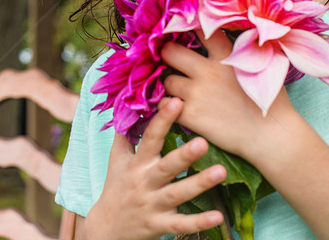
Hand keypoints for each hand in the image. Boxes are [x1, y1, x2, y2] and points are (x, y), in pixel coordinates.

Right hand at [84, 97, 226, 239]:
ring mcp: (153, 204)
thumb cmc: (116, 188)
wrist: (106, 228)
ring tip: (221, 172)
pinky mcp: (160, 225)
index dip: (162, 120)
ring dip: (199, 183)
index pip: (150, 138)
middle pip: (166, 167)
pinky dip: (199, 222)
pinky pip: (181, 224)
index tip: (177, 102)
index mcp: (137, 163)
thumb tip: (130, 105)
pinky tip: (218, 216)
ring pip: (178, 193)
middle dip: (184, 154)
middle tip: (204, 141)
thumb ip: (125, 134)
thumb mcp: (116, 160)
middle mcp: (145, 182)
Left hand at [162, 30, 295, 159]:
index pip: (200, 30)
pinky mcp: (191, 115)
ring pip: (167, 80)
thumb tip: (237, 33)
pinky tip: (180, 109)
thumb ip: (242, 50)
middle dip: (168, 56)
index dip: (187, 24)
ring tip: (181, 91)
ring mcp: (197, 93)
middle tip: (173, 62)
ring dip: (171, 85)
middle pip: (170, 52)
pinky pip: (165, 105)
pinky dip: (169, 107)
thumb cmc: (270, 101)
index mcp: (226, 56)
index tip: (179, 25)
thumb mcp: (262, 66)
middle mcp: (208, 71)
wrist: (270, 136)